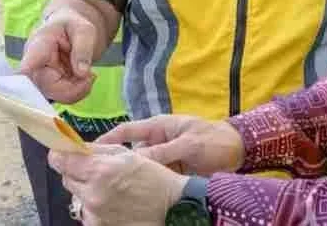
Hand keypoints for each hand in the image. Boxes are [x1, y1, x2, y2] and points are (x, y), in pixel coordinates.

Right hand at [20, 6, 98, 102]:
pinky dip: (77, 92)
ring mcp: (40, 78)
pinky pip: (62, 97)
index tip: (25, 76)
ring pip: (56, 96)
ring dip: (77, 90)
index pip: (30, 62)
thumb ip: (83, 48)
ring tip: (89, 74)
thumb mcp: (83, 30)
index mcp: (39, 45)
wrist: (68, 31)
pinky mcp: (49, 87)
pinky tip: (84, 79)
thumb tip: (82, 73)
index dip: (27, 72)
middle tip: (91, 75)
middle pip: (46, 87)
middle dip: (73, 88)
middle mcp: (34, 65)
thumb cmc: (73, 26)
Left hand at [49, 144, 186, 225]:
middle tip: (97, 170)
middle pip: (67, 179)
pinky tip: (113, 203)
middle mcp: (92, 194)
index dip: (60, 154)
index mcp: (100, 171)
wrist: (171, 208)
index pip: (61, 161)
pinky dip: (94, 206)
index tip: (63, 152)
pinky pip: (87, 212)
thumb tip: (73, 145)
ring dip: (86, 190)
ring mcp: (94, 214)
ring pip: (76, 196)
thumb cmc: (153, 177)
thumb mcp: (127, 154)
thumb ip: (97, 149)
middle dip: (77, 172)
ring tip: (110, 189)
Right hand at [98, 115, 244, 176]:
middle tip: (93, 176)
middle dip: (111, 163)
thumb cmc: (215, 140)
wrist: (239, 152)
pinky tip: (130, 198)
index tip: (87, 151)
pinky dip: (141, 188)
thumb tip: (135, 160)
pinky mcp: (169, 175)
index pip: (126, 131)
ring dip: (126, 178)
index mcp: (158, 127)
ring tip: (107, 190)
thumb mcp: (190, 144)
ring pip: (137, 169)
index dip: (106, 139)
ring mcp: (162, 159)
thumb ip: (163, 151)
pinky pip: (151, 180)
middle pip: (127, 153)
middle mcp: (156, 143)